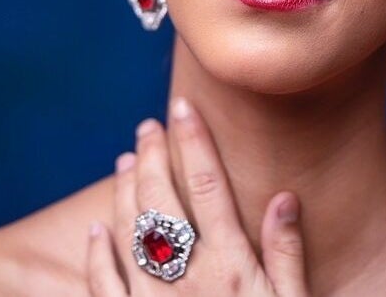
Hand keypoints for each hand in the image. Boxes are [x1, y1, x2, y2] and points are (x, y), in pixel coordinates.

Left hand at [86, 98, 309, 295]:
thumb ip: (288, 257)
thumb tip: (283, 198)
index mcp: (234, 270)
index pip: (209, 189)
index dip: (195, 143)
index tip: (183, 107)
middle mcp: (190, 280)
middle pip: (164, 202)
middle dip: (154, 157)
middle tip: (148, 124)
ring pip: (131, 235)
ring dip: (126, 193)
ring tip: (125, 158)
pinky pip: (106, 288)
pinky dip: (99, 256)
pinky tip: (97, 230)